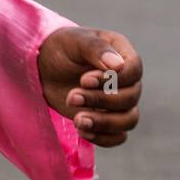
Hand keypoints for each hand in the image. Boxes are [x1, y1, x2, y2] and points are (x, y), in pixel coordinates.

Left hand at [38, 27, 141, 147]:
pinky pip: (118, 136)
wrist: (44, 68)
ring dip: (104, 123)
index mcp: (122, 53)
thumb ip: (96, 48)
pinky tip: (81, 130)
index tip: (84, 80)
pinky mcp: (109, 119)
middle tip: (72, 97)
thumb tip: (118, 66)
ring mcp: (120, 101)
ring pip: (129, 120)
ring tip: (77, 120)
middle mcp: (126, 78)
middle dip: (100, 101)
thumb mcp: (74, 41)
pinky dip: (103, 138)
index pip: (134, 70)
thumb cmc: (61, 47)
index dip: (113, 80)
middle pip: (131, 97)